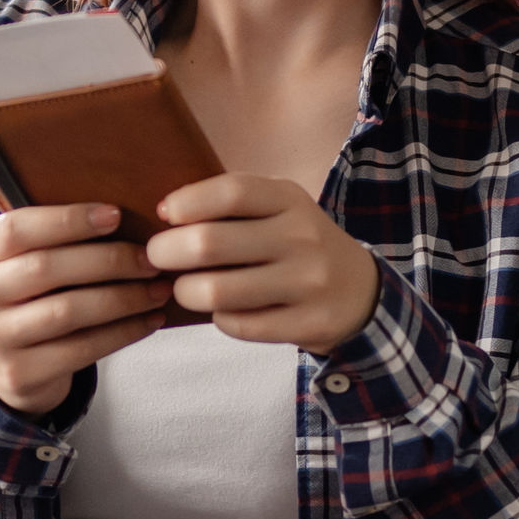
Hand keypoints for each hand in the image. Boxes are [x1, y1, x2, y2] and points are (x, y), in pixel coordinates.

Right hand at [0, 204, 167, 413]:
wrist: (13, 367)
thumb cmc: (34, 298)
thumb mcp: (28, 263)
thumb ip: (57, 240)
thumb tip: (124, 216)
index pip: (17, 228)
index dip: (68, 219)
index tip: (116, 215)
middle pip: (46, 269)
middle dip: (108, 261)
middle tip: (151, 259)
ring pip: (67, 311)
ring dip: (122, 298)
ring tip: (158, 290)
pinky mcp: (20, 372)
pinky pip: (81, 349)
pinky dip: (123, 332)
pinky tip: (150, 320)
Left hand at [139, 174, 380, 349]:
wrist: (361, 292)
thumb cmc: (298, 244)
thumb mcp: (279, 209)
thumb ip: (232, 207)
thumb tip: (164, 214)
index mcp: (290, 200)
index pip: (231, 192)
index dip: (187, 202)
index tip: (165, 214)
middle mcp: (302, 237)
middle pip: (210, 243)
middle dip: (166, 252)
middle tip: (157, 258)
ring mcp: (308, 283)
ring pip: (217, 291)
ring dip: (185, 291)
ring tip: (183, 288)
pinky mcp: (309, 323)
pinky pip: (238, 325)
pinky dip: (219, 319)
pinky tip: (223, 310)